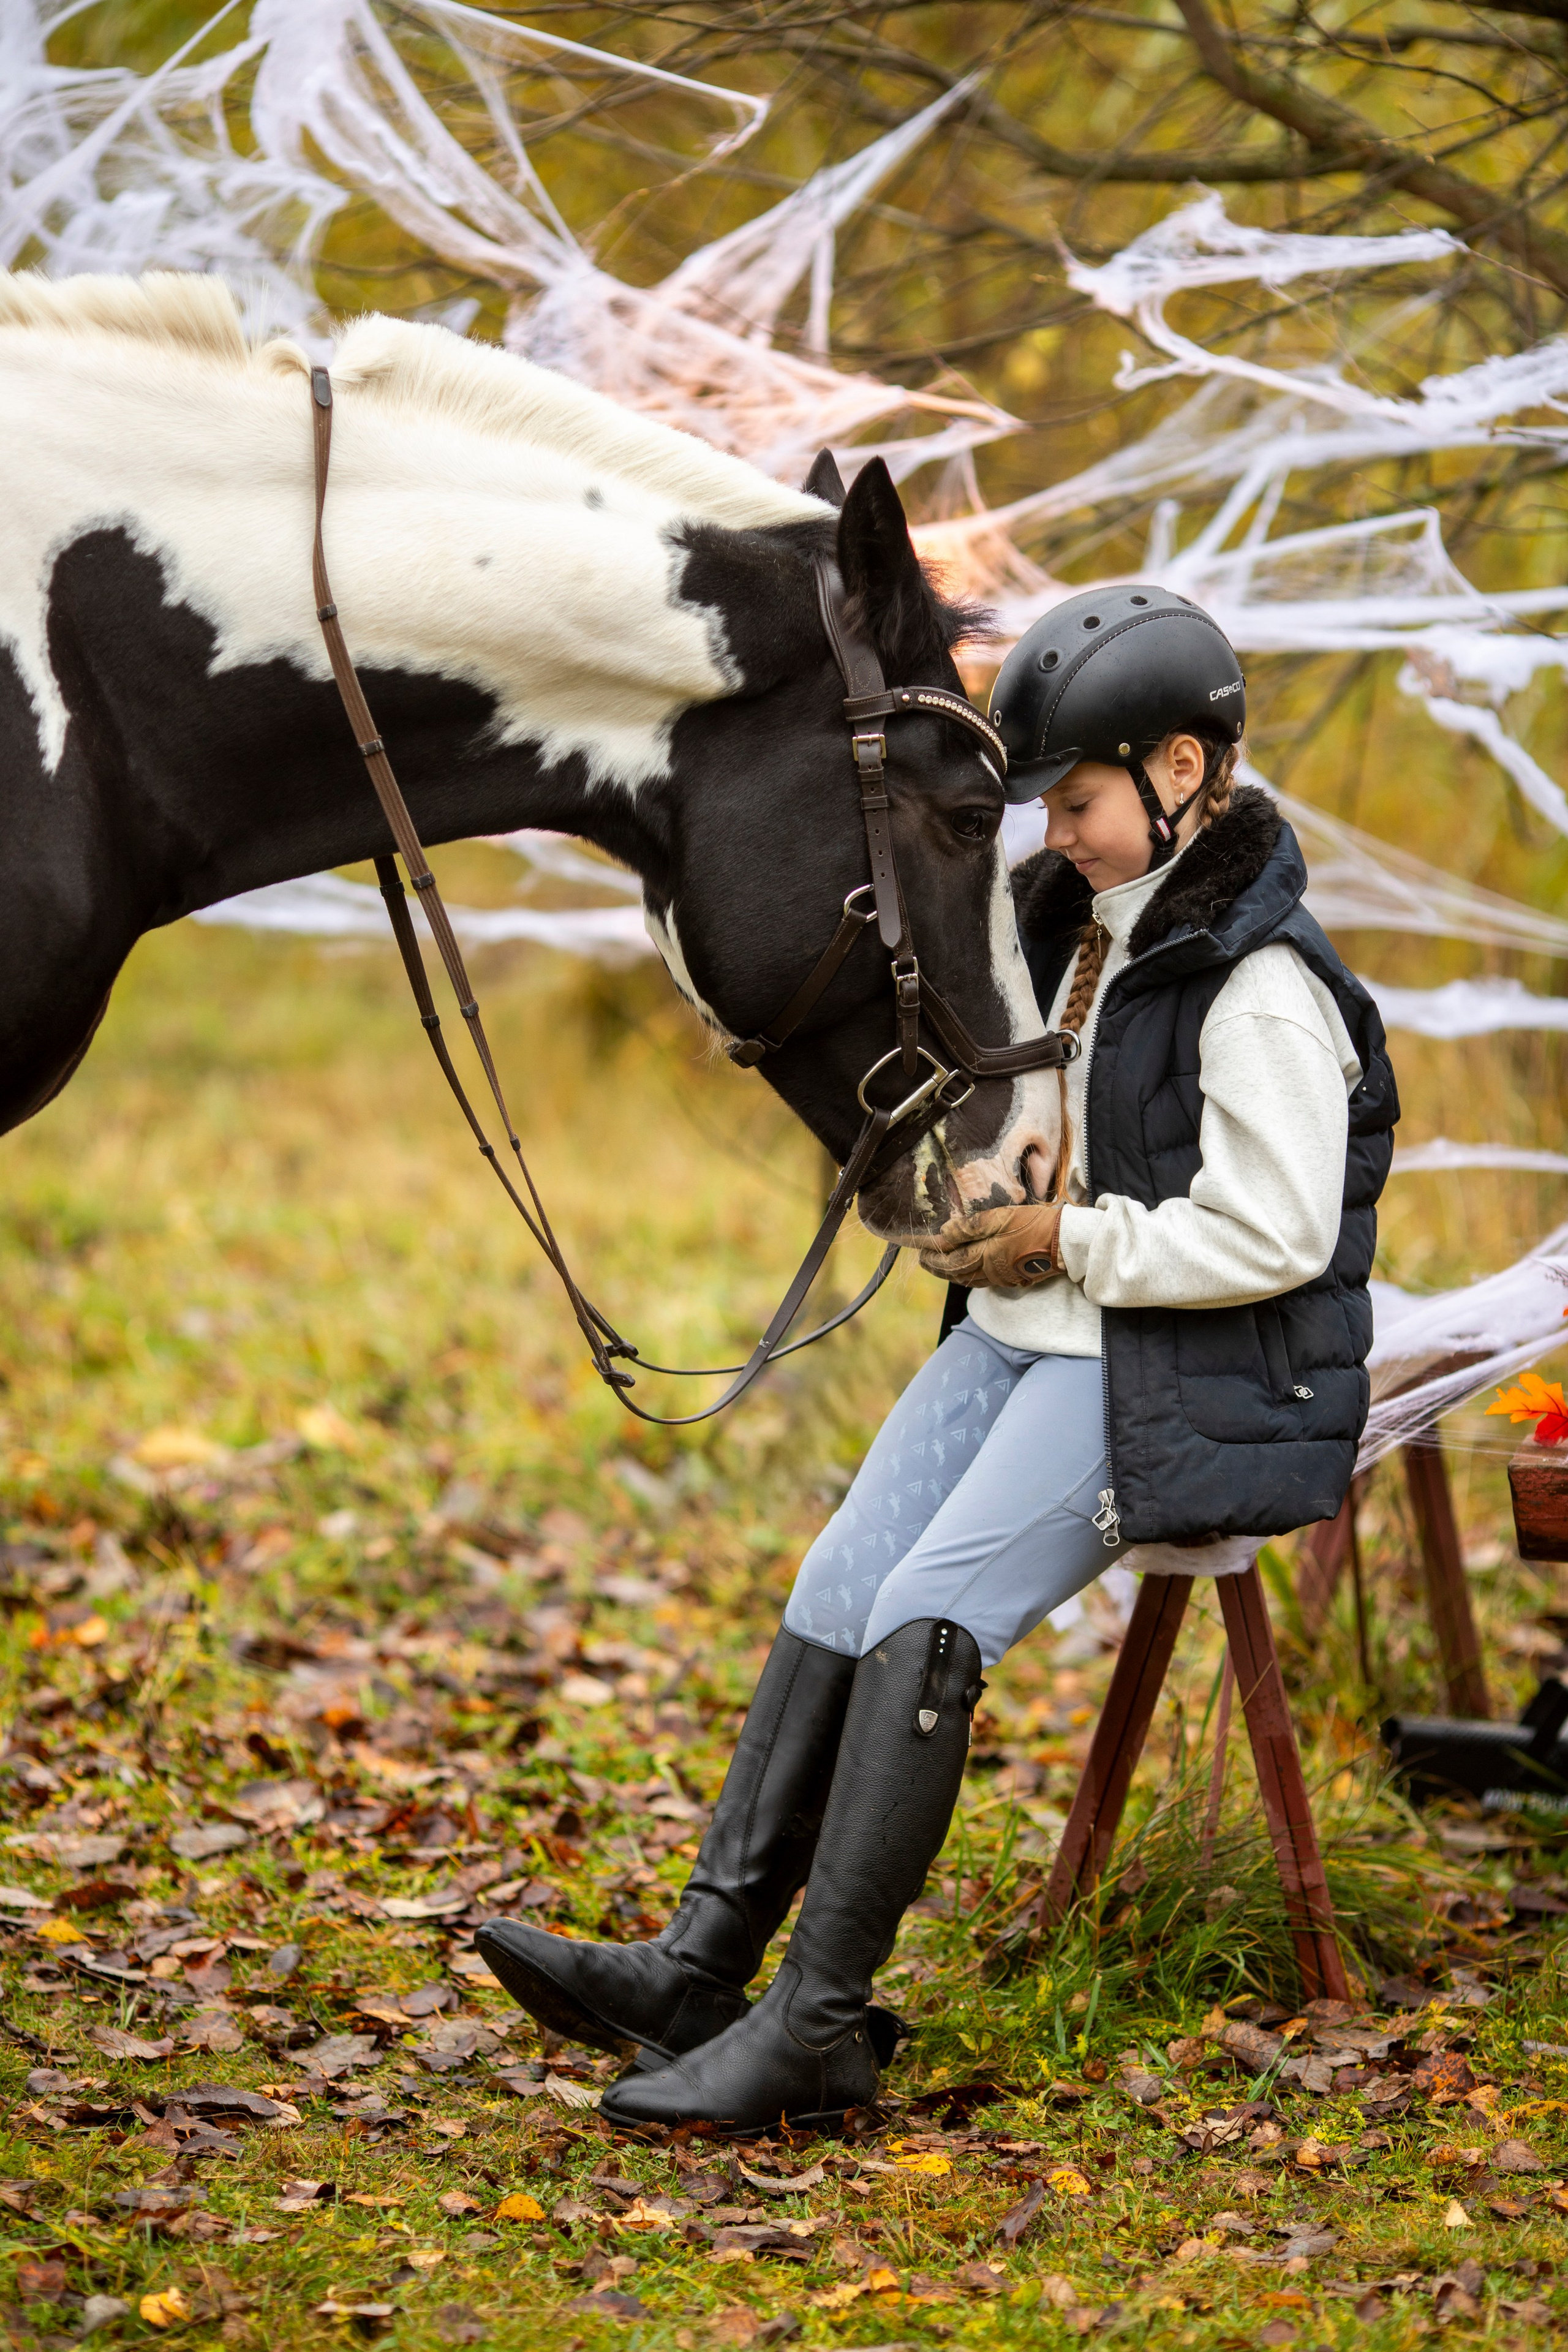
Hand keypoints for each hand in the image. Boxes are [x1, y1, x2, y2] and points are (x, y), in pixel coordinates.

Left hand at [917, 1200, 1065, 1288]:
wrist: (1066, 1243)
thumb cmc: (1036, 1225)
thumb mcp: (1002, 1217)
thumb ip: (972, 1226)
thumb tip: (945, 1232)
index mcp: (985, 1256)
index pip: (950, 1260)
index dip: (933, 1256)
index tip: (919, 1250)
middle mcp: (990, 1272)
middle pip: (957, 1273)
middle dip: (938, 1267)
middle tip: (924, 1260)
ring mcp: (1002, 1277)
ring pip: (969, 1279)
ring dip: (951, 1274)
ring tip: (940, 1266)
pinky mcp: (1013, 1278)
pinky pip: (982, 1281)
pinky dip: (968, 1277)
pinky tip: (967, 1271)